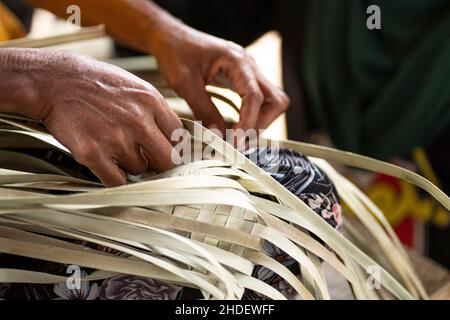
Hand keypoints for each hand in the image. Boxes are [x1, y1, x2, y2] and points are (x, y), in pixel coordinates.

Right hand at [36, 51, 181, 185]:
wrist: (54, 81)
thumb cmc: (95, 83)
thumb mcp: (135, 87)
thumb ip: (156, 112)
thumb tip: (175, 138)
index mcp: (151, 101)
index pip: (179, 137)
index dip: (172, 146)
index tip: (165, 150)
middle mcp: (137, 121)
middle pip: (167, 160)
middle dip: (158, 162)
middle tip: (146, 157)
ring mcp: (115, 138)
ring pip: (140, 170)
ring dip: (130, 165)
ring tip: (114, 147)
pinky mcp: (93, 153)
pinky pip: (117, 181)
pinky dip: (114, 177)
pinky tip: (107, 163)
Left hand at [150, 23, 289, 133]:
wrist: (171, 37)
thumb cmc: (176, 53)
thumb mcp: (184, 84)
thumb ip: (204, 110)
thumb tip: (220, 136)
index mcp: (236, 61)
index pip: (255, 97)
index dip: (248, 123)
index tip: (235, 141)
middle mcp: (249, 65)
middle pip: (275, 100)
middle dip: (261, 123)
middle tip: (239, 139)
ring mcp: (249, 72)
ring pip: (272, 102)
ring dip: (259, 121)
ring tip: (236, 135)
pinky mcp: (243, 79)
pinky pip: (259, 101)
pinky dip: (251, 116)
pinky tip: (234, 126)